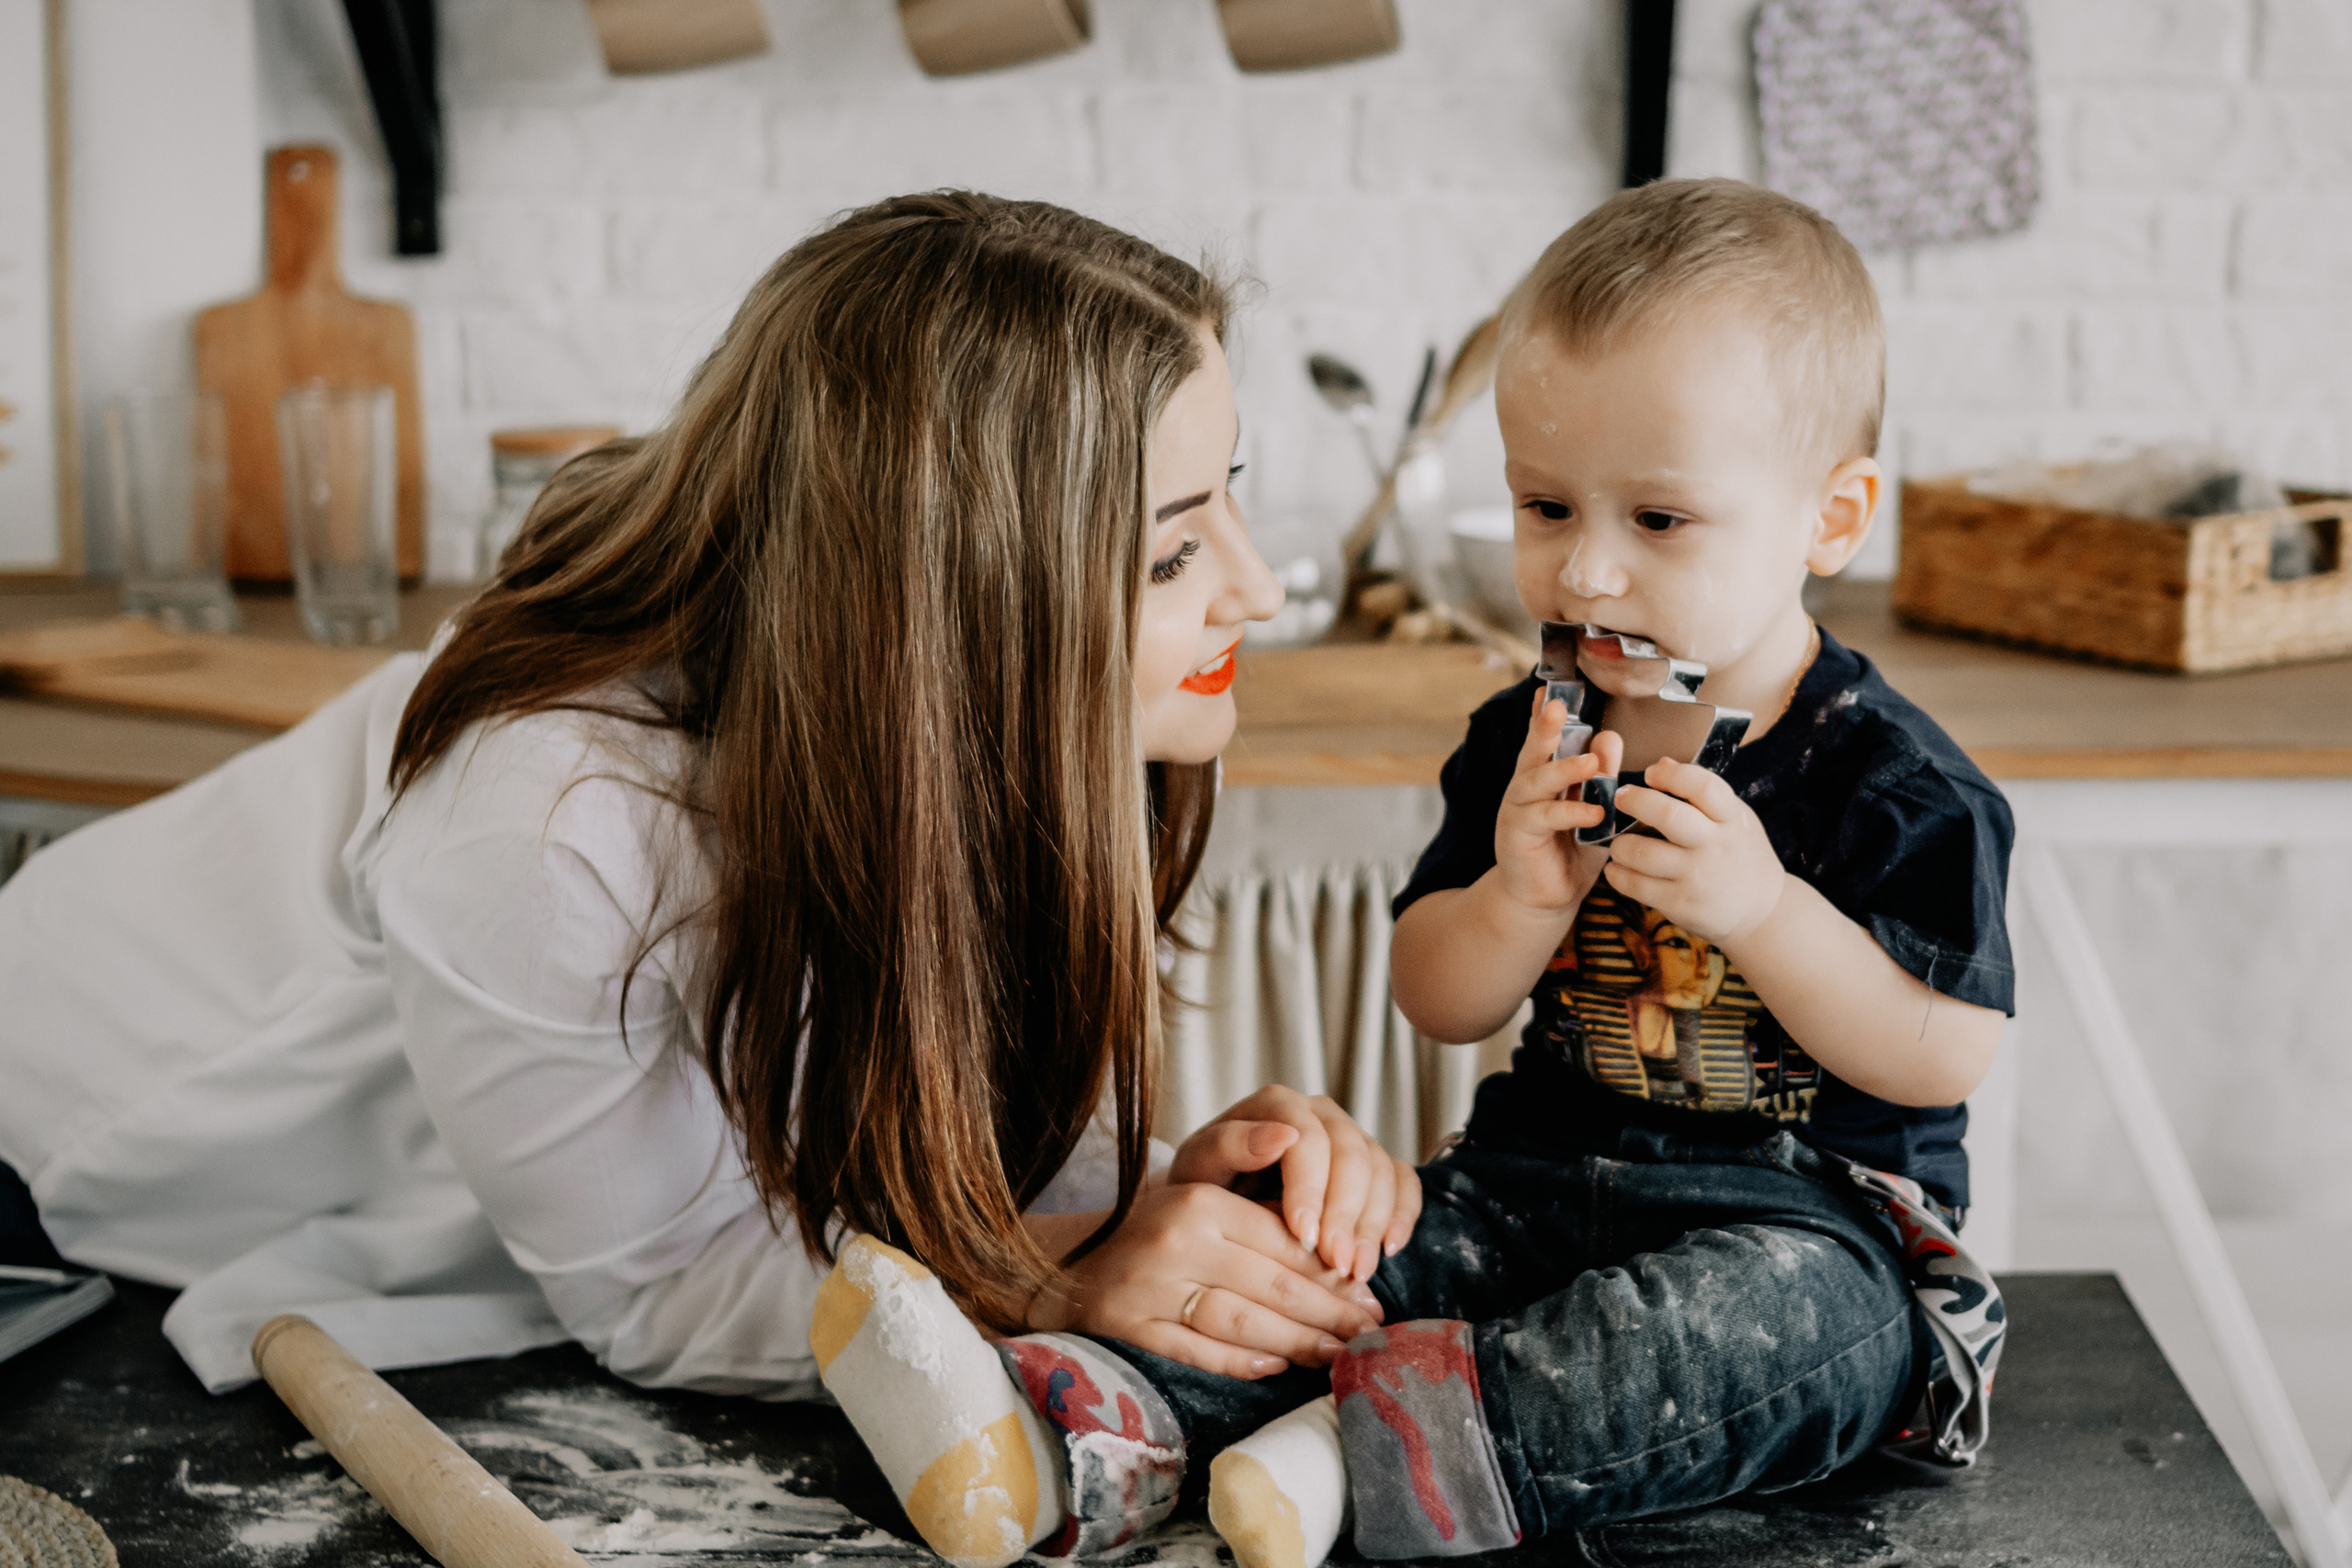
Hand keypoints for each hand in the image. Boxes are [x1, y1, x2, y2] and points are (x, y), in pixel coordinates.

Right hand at [1025, 1180, 1380, 1377]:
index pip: (1284, 1242)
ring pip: (1243, 1323)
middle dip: (1330, 1315)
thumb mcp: (1201, 1197)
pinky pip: (1198, 1351)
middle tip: (1368, 1334)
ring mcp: (1150, 1288)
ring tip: (1335, 1355)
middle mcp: (1175, 1241)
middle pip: (1273, 1287)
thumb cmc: (1151, 1231)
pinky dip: (1241, 1362)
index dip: (1333, 1273)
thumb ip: (1262, 1212)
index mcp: (1199, 1200)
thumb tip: (1339, 1250)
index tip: (1368, 1294)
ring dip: (1298, 1344)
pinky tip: (1274, 1365)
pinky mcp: (1129, 1328)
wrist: (1062, 1262)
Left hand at [1170, 1086, 1422, 1283]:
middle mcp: (1320, 1115)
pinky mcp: (1374, 1168)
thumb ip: (1228, 1147)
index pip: (1308, 1136)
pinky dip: (1402, 1215)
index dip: (1311, 1187)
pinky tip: (1388, 1249)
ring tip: (1356, 1271)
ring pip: (1381, 1170)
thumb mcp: (1197, 1171)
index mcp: (1277, 1105)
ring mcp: (1351, 1138)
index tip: (1305, 1236)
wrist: (1215, 1211)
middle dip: (1346, 1215)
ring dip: (1373, 1225)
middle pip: (1352, 1154)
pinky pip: (1404, 1182)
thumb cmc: (1204, 1190)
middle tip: (1336, 1264)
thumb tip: (1282, 1134)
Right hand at [1494, 689, 1621, 916]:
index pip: (1544, 740)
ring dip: (1563, 770)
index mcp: (1542, 777)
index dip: (1545, 715)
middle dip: (1544, 727)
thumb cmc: (1571, 853)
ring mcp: (1517, 810)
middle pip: (1532, 751)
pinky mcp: (1517, 835)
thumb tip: (1610, 736)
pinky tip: (1593, 813)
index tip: (1550, 689)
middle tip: (1557, 706)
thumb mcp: (1594, 810)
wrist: (1546, 899)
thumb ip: (1603, 778)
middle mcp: (1525, 788)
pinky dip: (1569, 813)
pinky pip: (1543, 818)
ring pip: (1535, 781)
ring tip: (1592, 764)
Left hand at [1604, 757, 1788, 945]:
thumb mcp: (1736, 819)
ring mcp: (1697, 877)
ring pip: (1643, 853)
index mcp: (1731, 819)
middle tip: (1621, 798)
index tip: (1651, 774)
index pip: (1702, 786)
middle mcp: (1715, 846)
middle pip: (1668, 815)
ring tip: (1618, 844)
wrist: (1760, 910)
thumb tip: (1662, 763)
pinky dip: (1617, 875)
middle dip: (1634, 801)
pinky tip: (1616, 868)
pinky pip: (1636, 885)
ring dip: (1620, 845)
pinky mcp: (1681, 903)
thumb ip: (1703, 795)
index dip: (1671, 774)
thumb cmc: (1739, 854)